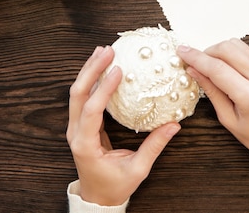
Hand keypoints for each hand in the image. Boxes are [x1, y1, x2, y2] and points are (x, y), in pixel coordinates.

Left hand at [67, 45, 180, 205]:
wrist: (97, 197)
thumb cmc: (115, 186)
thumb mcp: (137, 169)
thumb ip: (154, 147)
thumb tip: (173, 125)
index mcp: (86, 145)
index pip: (91, 111)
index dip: (103, 89)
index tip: (118, 71)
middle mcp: (76, 133)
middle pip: (77, 94)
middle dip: (91, 70)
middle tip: (108, 51)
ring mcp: (75, 127)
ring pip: (77, 93)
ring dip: (89, 70)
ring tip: (103, 51)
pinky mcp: (81, 124)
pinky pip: (83, 97)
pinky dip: (91, 79)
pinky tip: (101, 67)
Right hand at [176, 39, 248, 155]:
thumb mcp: (229, 119)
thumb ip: (211, 91)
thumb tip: (194, 71)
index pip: (217, 68)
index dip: (196, 58)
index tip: (182, 52)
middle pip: (227, 49)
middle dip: (206, 51)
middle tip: (194, 62)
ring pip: (236, 45)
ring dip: (218, 50)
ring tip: (208, 65)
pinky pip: (246, 50)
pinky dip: (230, 53)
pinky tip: (223, 65)